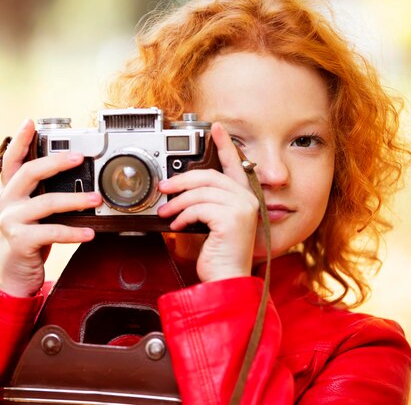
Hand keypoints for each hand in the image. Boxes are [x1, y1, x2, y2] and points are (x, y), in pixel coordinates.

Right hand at [0, 120, 101, 296]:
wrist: (10, 278)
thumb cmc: (27, 241)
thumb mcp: (29, 214)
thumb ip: (41, 196)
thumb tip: (75, 179)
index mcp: (9, 192)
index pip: (11, 160)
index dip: (19, 140)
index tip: (30, 122)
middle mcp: (6, 203)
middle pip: (30, 173)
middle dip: (56, 162)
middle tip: (80, 157)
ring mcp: (10, 222)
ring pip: (46, 203)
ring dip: (75, 200)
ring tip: (96, 199)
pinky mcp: (20, 241)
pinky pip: (52, 232)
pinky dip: (74, 232)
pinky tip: (90, 232)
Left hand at [157, 123, 258, 281]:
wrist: (227, 280)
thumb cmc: (220, 256)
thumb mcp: (212, 224)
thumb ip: (204, 205)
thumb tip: (180, 192)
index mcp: (244, 198)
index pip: (235, 165)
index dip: (225, 145)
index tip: (215, 129)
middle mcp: (247, 200)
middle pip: (209, 176)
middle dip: (181, 180)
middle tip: (164, 187)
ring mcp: (241, 208)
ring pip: (200, 192)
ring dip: (177, 202)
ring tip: (166, 212)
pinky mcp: (232, 218)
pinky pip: (199, 207)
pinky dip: (183, 216)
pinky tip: (177, 225)